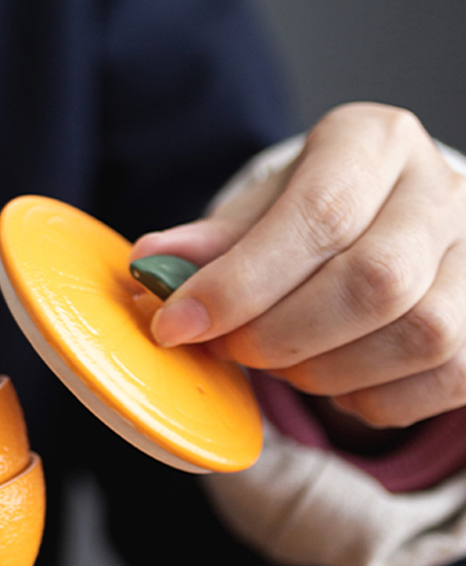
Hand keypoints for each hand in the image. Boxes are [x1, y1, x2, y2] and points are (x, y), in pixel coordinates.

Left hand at [131, 103, 465, 427]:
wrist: (386, 228)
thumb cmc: (310, 221)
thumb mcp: (255, 215)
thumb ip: (211, 242)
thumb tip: (154, 262)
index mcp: (372, 142)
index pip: (316, 215)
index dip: (239, 284)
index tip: (177, 325)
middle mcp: (441, 189)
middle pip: (374, 281)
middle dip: (281, 335)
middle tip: (233, 350)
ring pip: (420, 335)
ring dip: (326, 371)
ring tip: (284, 362)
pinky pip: (446, 377)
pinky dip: (374, 399)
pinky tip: (338, 381)